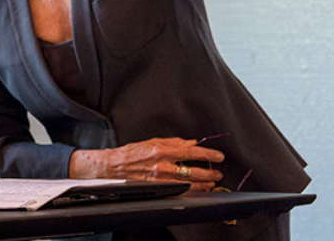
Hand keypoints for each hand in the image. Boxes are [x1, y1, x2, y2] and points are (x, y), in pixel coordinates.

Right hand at [68, 137, 224, 191]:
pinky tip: (197, 189)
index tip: (219, 156)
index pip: (192, 152)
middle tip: (218, 173)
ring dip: (203, 184)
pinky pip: (179, 191)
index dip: (208, 155)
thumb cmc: (132, 153)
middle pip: (193, 171)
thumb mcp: (154, 141)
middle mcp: (163, 166)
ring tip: (211, 182)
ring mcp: (160, 180)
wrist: (114, 166)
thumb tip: (192, 143)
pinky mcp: (157, 188)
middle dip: (209, 173)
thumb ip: (175, 142)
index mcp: (162, 150)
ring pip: (188, 184)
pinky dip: (190, 190)